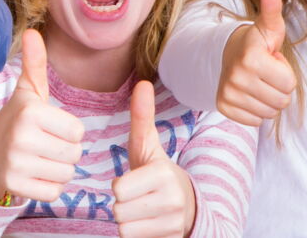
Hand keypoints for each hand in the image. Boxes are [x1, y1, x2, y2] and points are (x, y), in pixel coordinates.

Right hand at [0, 29, 82, 204]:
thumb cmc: (17, 119)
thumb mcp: (27, 92)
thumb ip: (35, 64)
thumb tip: (32, 32)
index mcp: (31, 112)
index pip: (78, 131)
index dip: (68, 130)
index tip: (50, 127)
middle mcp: (22, 137)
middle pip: (75, 154)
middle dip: (66, 151)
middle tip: (45, 144)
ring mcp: (17, 163)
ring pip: (66, 175)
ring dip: (59, 169)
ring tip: (40, 158)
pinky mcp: (15, 186)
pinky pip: (53, 192)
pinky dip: (49, 187)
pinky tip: (35, 174)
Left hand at [113, 81, 196, 237]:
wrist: (188, 208)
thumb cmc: (158, 175)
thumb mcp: (148, 147)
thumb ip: (142, 118)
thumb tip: (143, 83)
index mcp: (164, 174)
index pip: (118, 189)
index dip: (120, 187)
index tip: (135, 182)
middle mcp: (172, 200)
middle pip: (118, 211)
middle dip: (123, 205)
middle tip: (138, 198)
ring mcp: (172, 224)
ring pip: (124, 228)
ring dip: (128, 221)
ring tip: (143, 210)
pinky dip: (136, 235)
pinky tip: (148, 224)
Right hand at [216, 0, 295, 126]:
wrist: (228, 54)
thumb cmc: (258, 42)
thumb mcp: (269, 27)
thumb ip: (272, 7)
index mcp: (251, 58)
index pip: (289, 84)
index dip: (285, 72)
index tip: (272, 61)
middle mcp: (236, 77)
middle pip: (281, 102)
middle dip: (279, 88)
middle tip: (266, 73)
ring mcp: (228, 93)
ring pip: (269, 113)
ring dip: (268, 100)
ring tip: (259, 82)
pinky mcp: (223, 106)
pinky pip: (254, 121)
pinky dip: (255, 110)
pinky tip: (249, 93)